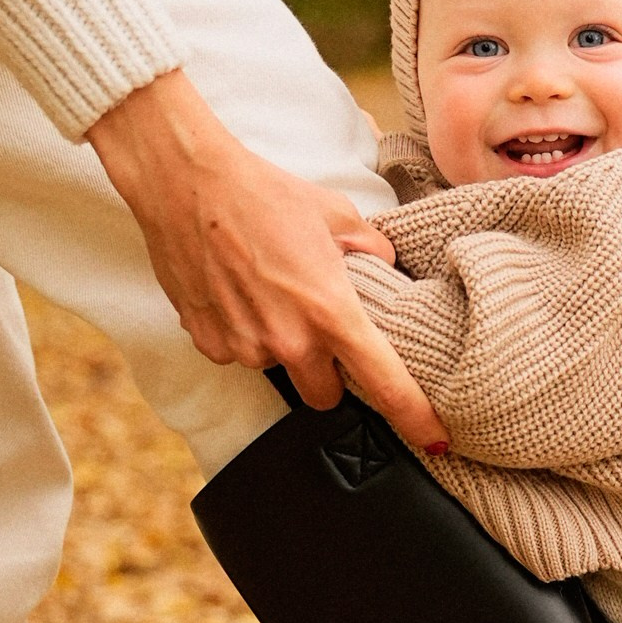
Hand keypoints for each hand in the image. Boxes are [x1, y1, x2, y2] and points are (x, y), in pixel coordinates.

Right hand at [87, 67, 445, 448]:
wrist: (186, 183)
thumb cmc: (264, 193)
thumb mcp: (337, 214)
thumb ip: (371, 251)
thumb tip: (385, 268)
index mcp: (331, 311)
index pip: (384, 383)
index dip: (415, 417)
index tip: (434, 439)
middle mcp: (289, 341)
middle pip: (325, 397)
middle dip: (328, 375)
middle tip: (320, 331)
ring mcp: (245, 347)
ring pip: (278, 370)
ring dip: (281, 346)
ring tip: (270, 292)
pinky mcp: (209, 343)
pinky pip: (238, 355)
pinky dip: (243, 333)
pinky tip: (238, 292)